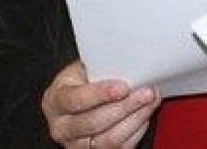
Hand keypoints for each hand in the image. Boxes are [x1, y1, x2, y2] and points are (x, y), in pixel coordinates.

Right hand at [41, 61, 160, 148]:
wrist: (79, 98)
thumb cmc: (83, 80)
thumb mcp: (83, 69)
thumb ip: (101, 69)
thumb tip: (130, 66)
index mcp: (55, 101)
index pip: (75, 100)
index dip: (100, 94)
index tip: (123, 87)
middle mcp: (61, 128)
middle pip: (94, 123)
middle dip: (125, 107)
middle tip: (146, 92)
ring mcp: (76, 145)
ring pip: (108, 140)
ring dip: (135, 120)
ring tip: (151, 102)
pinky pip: (120, 148)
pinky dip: (137, 131)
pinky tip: (145, 114)